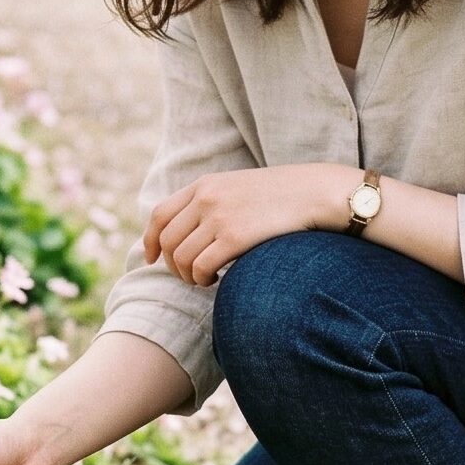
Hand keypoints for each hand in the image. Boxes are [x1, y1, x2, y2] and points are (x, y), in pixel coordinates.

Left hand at [145, 163, 352, 285]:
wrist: (314, 192)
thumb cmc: (281, 196)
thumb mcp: (238, 188)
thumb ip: (211, 203)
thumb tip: (190, 234)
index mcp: (204, 185)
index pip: (159, 215)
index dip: (149, 241)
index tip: (151, 260)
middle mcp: (205, 199)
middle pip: (166, 242)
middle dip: (172, 266)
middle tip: (190, 277)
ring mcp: (218, 217)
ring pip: (181, 258)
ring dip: (189, 276)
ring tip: (205, 279)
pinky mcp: (234, 237)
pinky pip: (200, 267)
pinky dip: (202, 279)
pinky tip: (216, 279)